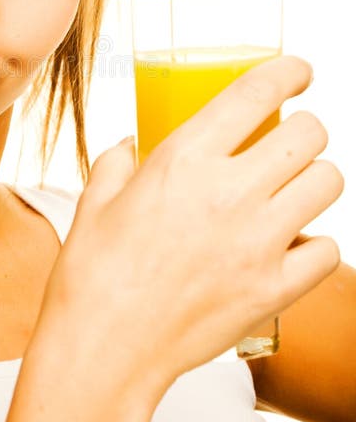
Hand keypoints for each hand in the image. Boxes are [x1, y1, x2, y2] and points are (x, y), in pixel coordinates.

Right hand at [36, 55, 343, 407]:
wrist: (103, 350)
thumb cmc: (93, 274)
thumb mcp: (96, 199)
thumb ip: (120, 160)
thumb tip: (133, 145)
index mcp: (184, 159)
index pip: (258, 92)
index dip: (290, 71)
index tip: (298, 71)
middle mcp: (229, 192)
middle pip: (310, 134)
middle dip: (305, 128)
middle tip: (288, 140)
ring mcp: (258, 243)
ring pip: (329, 183)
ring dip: (314, 178)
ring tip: (290, 189)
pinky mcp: (273, 290)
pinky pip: (327, 250)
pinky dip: (315, 242)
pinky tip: (289, 244)